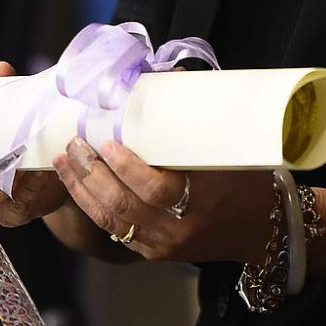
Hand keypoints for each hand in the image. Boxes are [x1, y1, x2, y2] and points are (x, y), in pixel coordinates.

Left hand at [54, 138, 271, 263]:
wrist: (260, 229)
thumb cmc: (246, 182)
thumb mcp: (227, 152)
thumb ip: (197, 121)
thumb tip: (173, 74)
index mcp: (203, 198)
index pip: (157, 188)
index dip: (127, 167)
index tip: (108, 143)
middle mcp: (180, 226)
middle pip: (124, 204)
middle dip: (91, 174)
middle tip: (75, 145)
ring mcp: (164, 243)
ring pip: (112, 220)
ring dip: (82, 190)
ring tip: (66, 162)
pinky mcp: (154, 252)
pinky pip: (115, 232)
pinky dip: (92, 207)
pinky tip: (77, 187)